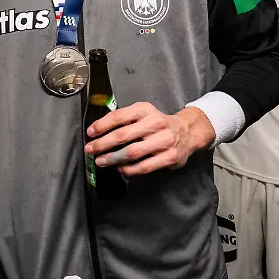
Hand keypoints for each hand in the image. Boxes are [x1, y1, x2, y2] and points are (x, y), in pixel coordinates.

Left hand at [84, 104, 213, 175]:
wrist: (188, 132)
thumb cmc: (158, 124)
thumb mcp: (143, 114)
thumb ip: (125, 120)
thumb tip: (98, 132)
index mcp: (145, 110)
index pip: (118, 116)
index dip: (101, 125)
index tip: (90, 133)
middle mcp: (155, 123)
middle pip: (122, 135)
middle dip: (102, 144)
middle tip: (90, 150)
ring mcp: (164, 141)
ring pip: (132, 152)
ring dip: (113, 158)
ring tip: (102, 161)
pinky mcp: (170, 157)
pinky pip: (144, 166)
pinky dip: (129, 169)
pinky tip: (120, 168)